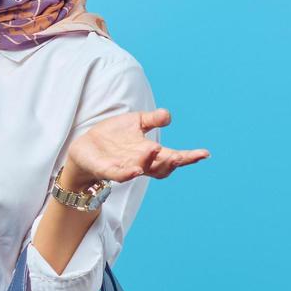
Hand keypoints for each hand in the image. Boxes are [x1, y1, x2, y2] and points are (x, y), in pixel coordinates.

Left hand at [65, 108, 208, 184]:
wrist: (85, 148)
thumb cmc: (113, 137)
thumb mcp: (135, 122)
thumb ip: (152, 119)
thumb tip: (168, 116)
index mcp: (150, 153)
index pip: (173, 156)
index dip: (189, 156)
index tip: (204, 153)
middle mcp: (141, 163)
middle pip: (162, 167)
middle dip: (172, 162)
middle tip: (181, 157)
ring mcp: (125, 168)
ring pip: (143, 170)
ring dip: (151, 164)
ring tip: (157, 152)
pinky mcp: (107, 170)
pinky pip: (120, 175)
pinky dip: (128, 173)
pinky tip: (136, 169)